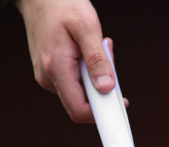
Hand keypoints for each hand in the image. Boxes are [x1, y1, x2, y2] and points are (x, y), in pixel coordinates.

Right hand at [16, 0, 113, 122]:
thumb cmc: (61, 5)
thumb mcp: (86, 27)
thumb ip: (98, 60)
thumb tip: (107, 88)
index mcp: (56, 68)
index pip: (79, 110)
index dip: (102, 114)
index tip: (121, 105)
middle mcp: (48, 78)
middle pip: (83, 102)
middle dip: (102, 87)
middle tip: (108, 55)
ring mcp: (47, 76)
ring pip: (81, 92)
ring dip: (95, 75)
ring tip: (96, 46)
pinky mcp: (51, 73)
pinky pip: (75, 82)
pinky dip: (87, 70)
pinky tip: (86, 49)